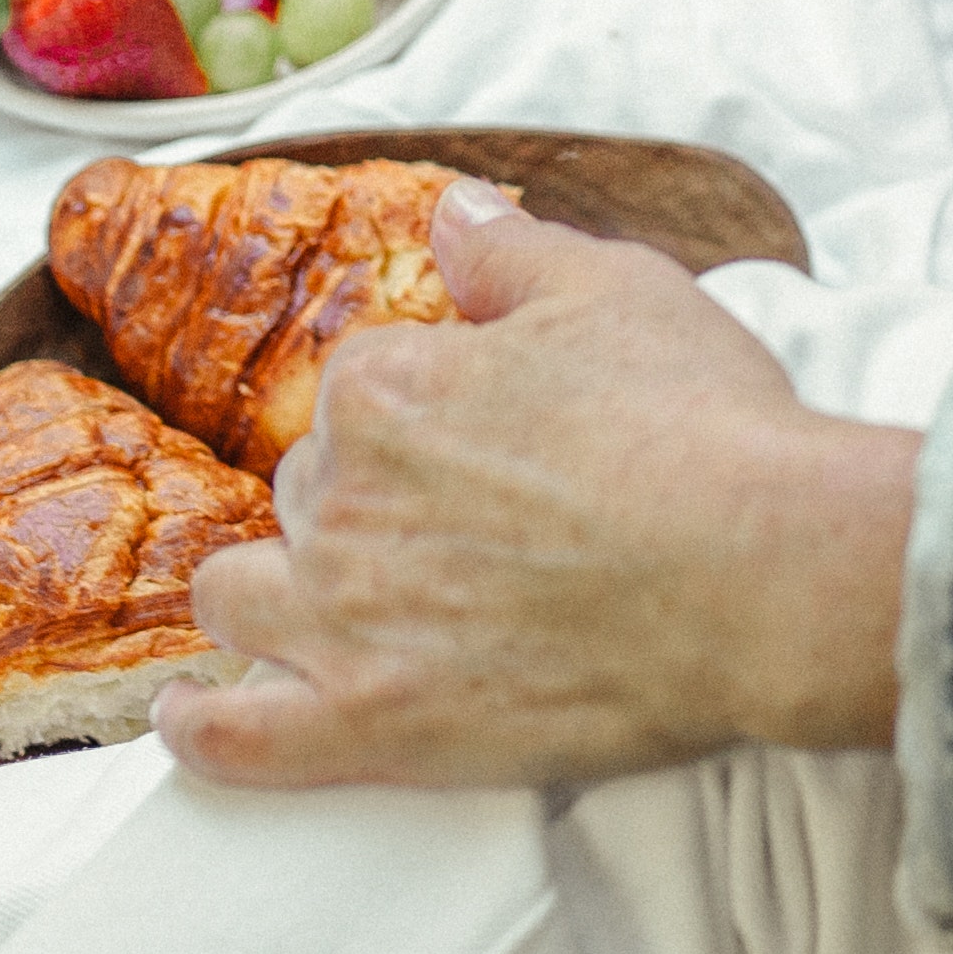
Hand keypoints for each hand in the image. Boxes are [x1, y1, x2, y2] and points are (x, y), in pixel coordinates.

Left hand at [157, 191, 915, 790]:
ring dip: (268, 593)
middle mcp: (340, 497)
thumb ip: (513, 252)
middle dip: (362, 500)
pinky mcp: (368, 725)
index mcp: (386, 387)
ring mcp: (343, 620)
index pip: (361, 390)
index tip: (484, 437)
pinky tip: (194, 720)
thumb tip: (453, 215)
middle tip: (458, 523)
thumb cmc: (699, 425)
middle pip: (307, 491)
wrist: (759, 571)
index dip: (425, 412)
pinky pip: (237, 738)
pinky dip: (204, 730)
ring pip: (240, 598)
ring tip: (313, 606)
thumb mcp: (617, 290)